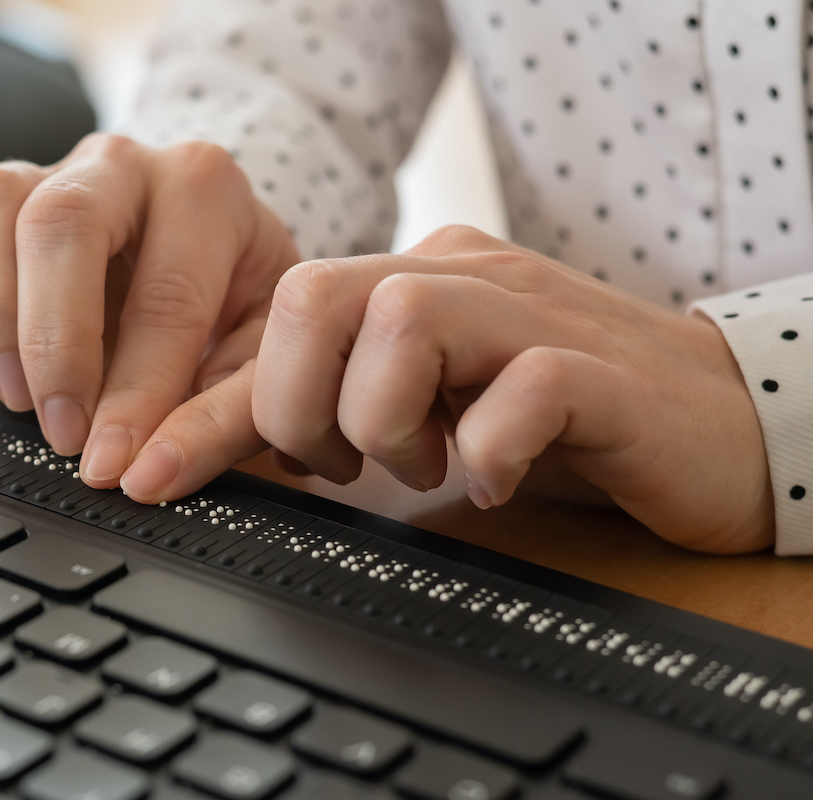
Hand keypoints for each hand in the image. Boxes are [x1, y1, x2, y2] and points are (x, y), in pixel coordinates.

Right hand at [0, 133, 300, 485]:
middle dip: (52, 343)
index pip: (164, 295)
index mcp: (208, 192)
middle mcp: (125, 165)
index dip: (134, 391)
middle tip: (61, 430)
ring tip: (17, 398)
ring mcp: (53, 173)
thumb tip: (148, 473)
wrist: (216, 254)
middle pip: (61, 222)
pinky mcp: (2, 206)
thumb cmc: (239, 304)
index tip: (111, 460)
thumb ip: (219, 420)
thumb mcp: (263, 362)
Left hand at [120, 226, 773, 554]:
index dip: (202, 408)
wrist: (713, 419)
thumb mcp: (427, 416)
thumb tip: (225, 454)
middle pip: (317, 297)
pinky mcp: (599, 368)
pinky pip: (522, 384)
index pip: (278, 323)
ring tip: (430, 464)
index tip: (146, 476)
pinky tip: (497, 477)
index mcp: (407, 286)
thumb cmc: (555, 421)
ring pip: (402, 323)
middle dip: (298, 406)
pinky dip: (489, 447)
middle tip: (345, 465)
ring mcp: (531, 314)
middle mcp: (457, 280)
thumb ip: (337, 420)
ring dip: (386, 423)